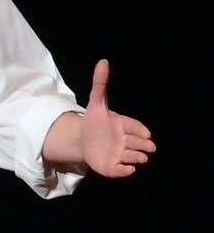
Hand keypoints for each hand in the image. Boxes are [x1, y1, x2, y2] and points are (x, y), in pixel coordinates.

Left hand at [81, 59, 155, 177]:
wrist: (83, 139)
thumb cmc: (94, 121)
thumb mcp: (95, 101)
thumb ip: (100, 83)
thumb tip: (103, 61)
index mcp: (121, 124)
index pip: (133, 126)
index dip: (139, 129)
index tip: (146, 134)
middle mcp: (123, 141)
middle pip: (135, 143)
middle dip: (143, 145)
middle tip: (149, 147)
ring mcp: (119, 154)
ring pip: (130, 157)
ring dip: (136, 157)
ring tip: (140, 157)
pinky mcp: (111, 167)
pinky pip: (120, 171)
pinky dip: (124, 171)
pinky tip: (128, 169)